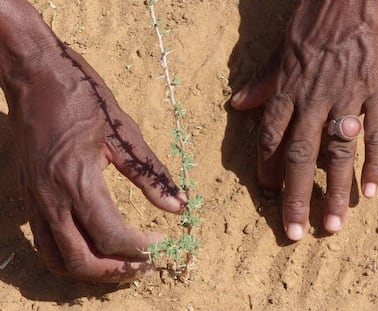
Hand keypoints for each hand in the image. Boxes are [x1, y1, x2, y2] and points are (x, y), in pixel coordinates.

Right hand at [1, 1, 185, 281]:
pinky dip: (69, 259)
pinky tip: (92, 251)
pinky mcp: (29, 195)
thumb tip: (178, 204)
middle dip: (117, 271)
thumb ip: (151, 174)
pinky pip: (45, 243)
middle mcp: (51, 198)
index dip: (140, 247)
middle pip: (82, 259)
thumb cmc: (83, 98)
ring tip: (122, 267)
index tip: (162, 243)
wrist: (36, 76)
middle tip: (146, 265)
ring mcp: (35, 200)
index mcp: (78, 180)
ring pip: (59, 259)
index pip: (111, 234)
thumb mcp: (124, 133)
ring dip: (92, 272)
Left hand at [231, 0, 377, 240]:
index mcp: (288, 89)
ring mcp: (347, 97)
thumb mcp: (281, 48)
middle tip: (292, 231)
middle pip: (300, 155)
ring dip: (335, 191)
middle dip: (294, 195)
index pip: (273, 138)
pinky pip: (377, 132)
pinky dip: (375, 162)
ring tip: (331, 224)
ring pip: (337, 152)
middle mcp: (313, 99)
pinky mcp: (377, 90)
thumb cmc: (315, 17)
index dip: (268, 167)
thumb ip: (263, 82)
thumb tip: (238, 104)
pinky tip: (371, 191)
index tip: (267, 192)